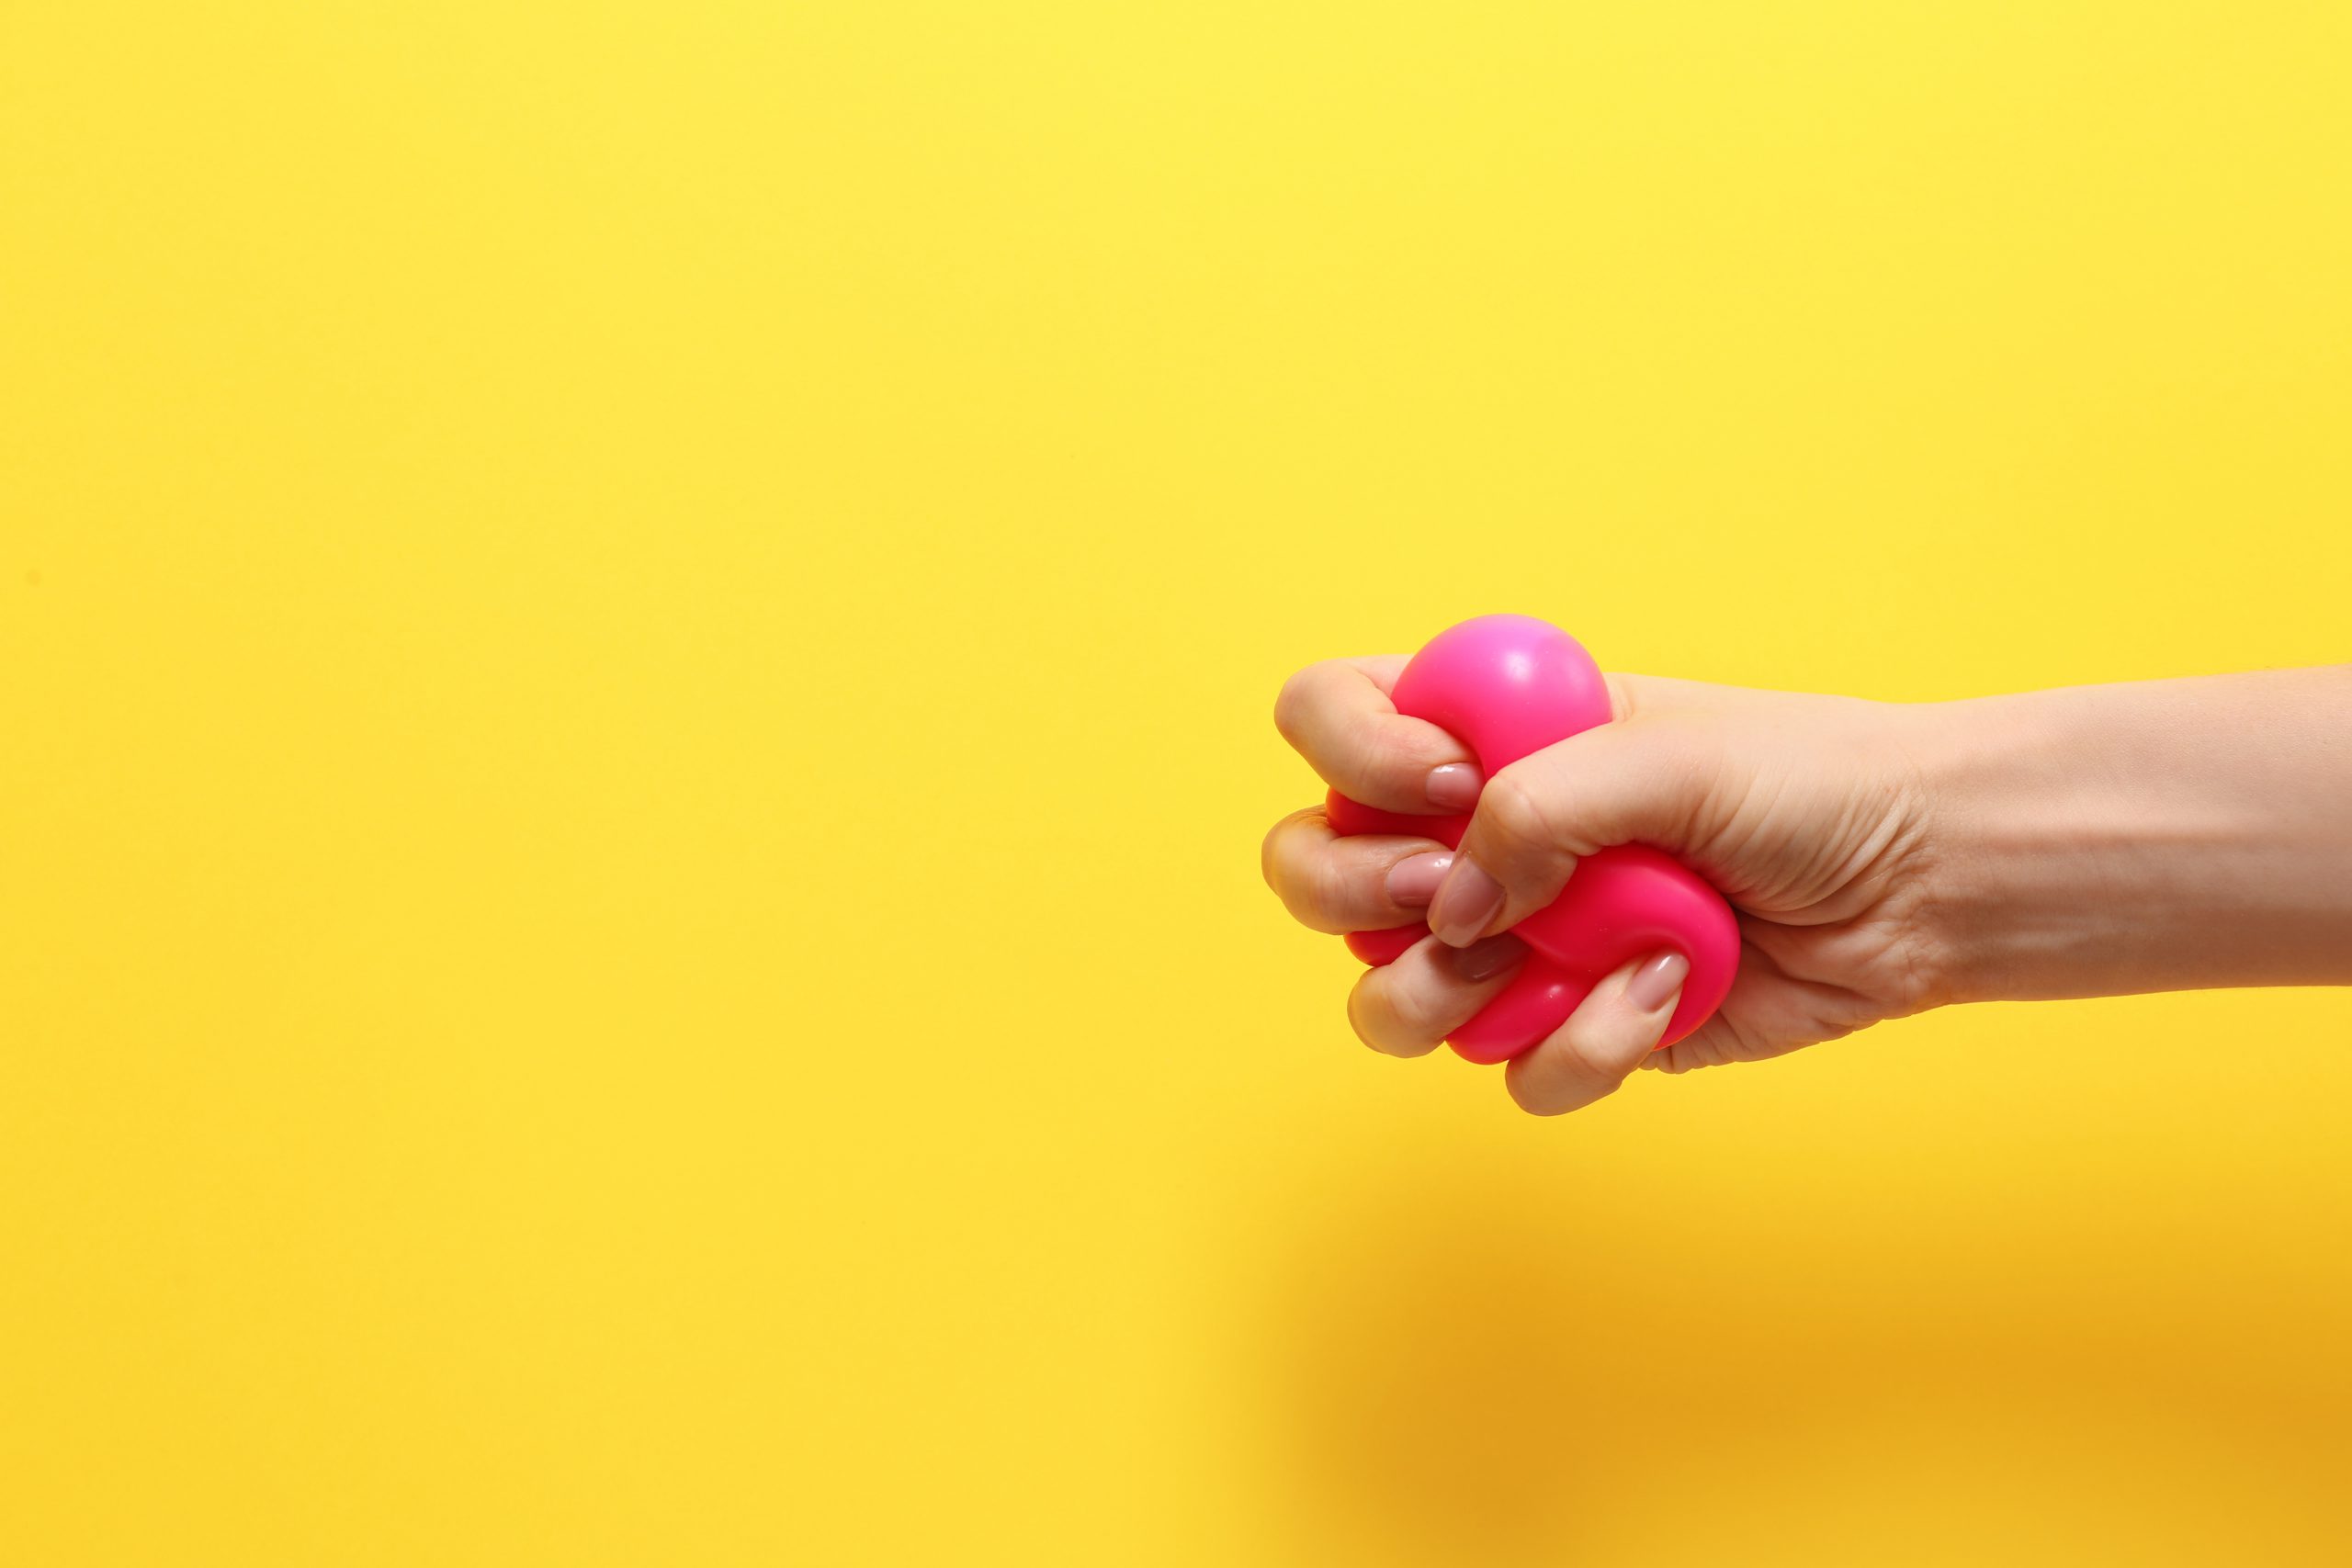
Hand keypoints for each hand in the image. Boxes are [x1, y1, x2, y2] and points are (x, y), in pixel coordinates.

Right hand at [1262, 656, 1946, 1114]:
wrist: (1924, 884)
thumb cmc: (1808, 783)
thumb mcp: (1667, 755)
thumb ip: (1537, 807)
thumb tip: (1454, 910)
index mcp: (1486, 731)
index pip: (1330, 714)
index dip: (1353, 754)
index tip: (1448, 786)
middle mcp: (1477, 834)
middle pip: (1314, 869)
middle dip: (1359, 896)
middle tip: (1455, 898)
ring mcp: (1516, 941)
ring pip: (1386, 997)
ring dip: (1446, 996)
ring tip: (1547, 967)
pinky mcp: (1572, 1028)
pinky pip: (1512, 1070)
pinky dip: (1584, 1044)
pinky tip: (1664, 995)